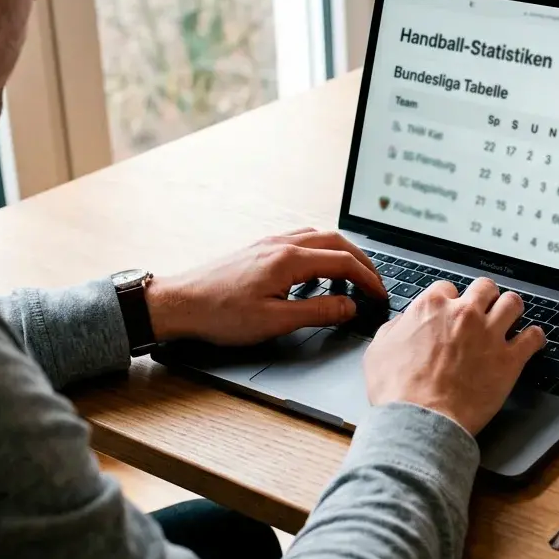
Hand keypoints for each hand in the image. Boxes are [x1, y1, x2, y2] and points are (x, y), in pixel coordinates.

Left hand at [145, 229, 385, 346]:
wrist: (179, 303)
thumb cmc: (220, 314)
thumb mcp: (275, 321)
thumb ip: (318, 312)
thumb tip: (350, 307)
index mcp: (290, 260)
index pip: (344, 262)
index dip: (368, 279)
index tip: (380, 296)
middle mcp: (282, 244)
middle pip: (337, 242)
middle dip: (362, 262)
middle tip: (374, 283)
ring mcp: (269, 243)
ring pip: (319, 236)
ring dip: (342, 253)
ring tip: (352, 277)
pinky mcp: (259, 249)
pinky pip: (301, 240)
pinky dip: (321, 251)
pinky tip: (316, 272)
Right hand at [363, 278, 547, 433]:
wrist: (419, 420)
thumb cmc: (397, 390)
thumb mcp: (379, 350)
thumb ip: (395, 328)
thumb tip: (404, 322)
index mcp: (432, 307)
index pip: (448, 288)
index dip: (450, 301)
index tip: (452, 311)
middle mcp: (464, 314)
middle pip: (485, 288)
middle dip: (485, 297)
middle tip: (484, 309)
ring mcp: (489, 334)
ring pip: (513, 303)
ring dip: (511, 309)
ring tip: (511, 318)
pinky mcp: (509, 359)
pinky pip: (533, 337)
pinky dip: (534, 337)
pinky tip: (531, 341)